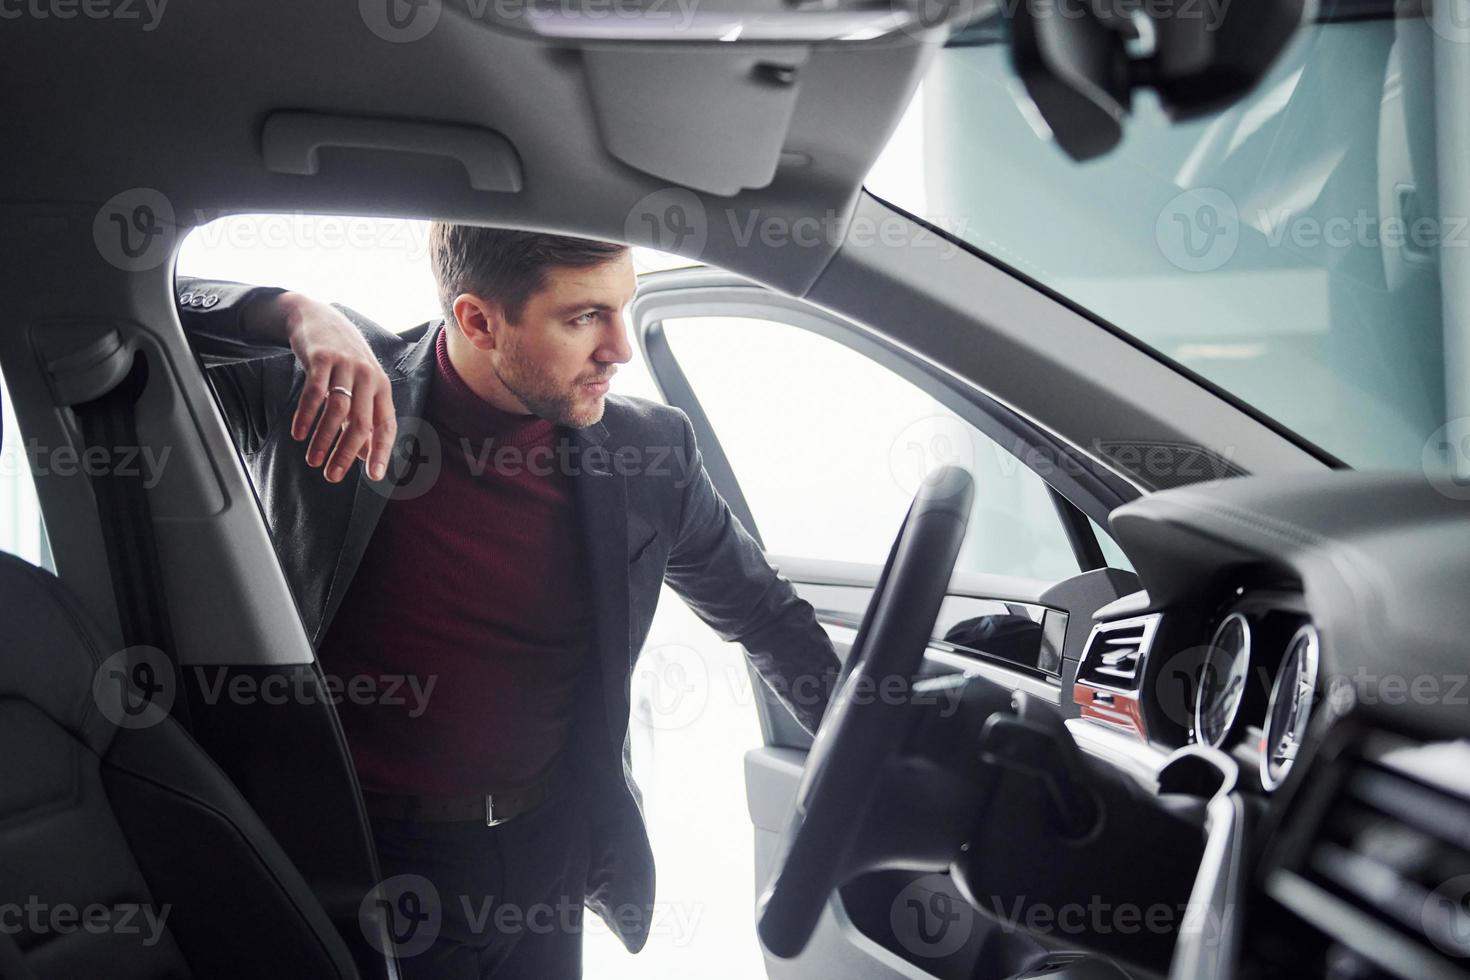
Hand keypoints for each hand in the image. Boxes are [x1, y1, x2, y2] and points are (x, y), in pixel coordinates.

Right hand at [246, 291, 396, 482]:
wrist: (318, 318)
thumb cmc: (343, 360)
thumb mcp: (360, 387)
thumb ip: (363, 419)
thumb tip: (367, 456)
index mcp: (381, 388)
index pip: (386, 425)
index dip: (382, 451)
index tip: (375, 476)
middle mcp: (369, 377)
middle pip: (361, 422)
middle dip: (347, 453)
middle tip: (332, 476)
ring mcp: (346, 366)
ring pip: (337, 410)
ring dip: (324, 439)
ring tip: (313, 461)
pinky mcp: (322, 358)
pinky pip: (314, 393)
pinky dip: (307, 416)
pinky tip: (299, 434)